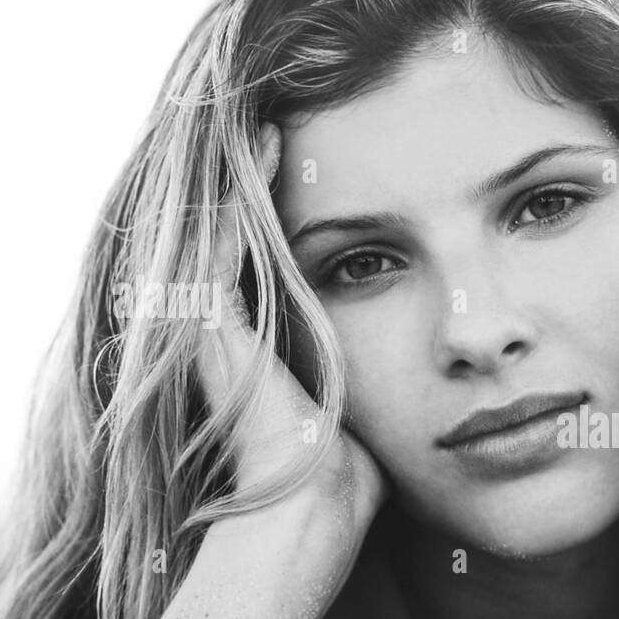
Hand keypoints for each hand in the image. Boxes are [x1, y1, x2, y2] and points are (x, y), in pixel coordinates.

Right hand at [195, 122, 389, 545]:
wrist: (313, 505)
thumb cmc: (345, 474)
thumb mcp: (354, 405)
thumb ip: (357, 374)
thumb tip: (415, 364)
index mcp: (250, 346)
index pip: (257, 260)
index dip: (277, 208)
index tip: (309, 161)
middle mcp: (216, 330)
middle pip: (228, 235)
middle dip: (252, 177)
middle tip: (279, 117)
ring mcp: (203, 324)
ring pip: (218, 225)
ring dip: (244, 169)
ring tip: (270, 113)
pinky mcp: (204, 321)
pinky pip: (222, 237)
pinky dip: (244, 188)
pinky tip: (271, 140)